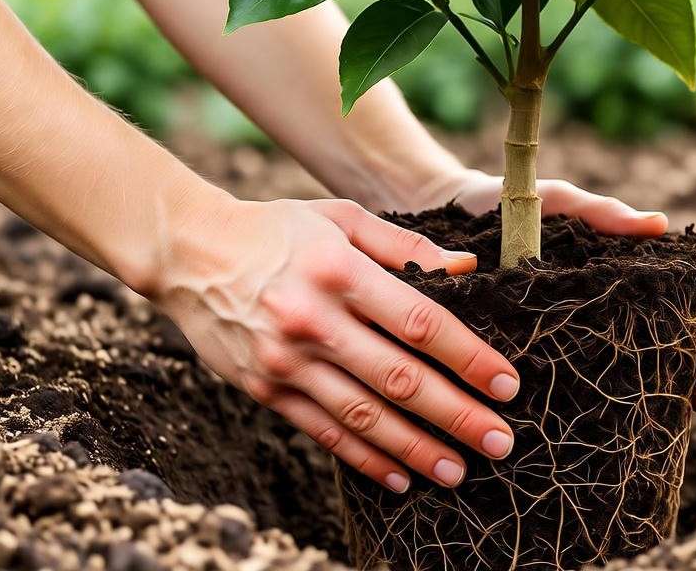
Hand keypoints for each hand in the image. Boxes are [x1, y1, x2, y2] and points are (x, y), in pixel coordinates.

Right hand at [152, 196, 521, 492]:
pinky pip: (324, 432)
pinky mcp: (265, 389)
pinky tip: (401, 477)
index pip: (420, 323)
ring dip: (416, 448)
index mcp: (340, 271)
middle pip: (399, 378)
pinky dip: (365, 459)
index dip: (469, 358)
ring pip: (364, 416)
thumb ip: (406, 245)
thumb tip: (467, 267)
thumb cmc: (277, 229)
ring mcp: (285, 361)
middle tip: (499, 441)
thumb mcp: (341, 218)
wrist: (188, 253)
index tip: (506, 385)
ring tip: (458, 470)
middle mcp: (312, 320)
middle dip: (456, 415)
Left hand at [427, 170, 695, 413]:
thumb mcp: (553, 201)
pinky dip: (631, 392)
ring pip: (656, 353)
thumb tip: (660, 225)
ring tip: (682, 417)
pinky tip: (632, 418)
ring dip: (676, 384)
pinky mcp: (564, 339)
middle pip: (689, 327)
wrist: (444, 220)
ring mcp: (597, 317)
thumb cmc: (503, 202)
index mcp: (632, 257)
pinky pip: (606, 368)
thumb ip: (599, 210)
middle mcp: (624, 290)